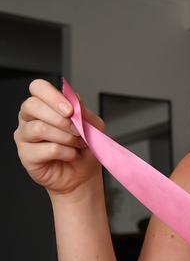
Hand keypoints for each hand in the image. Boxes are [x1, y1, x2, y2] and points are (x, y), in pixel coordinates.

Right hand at [14, 79, 103, 196]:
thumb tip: (74, 101)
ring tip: (77, 143)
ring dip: (66, 137)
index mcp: (44, 105)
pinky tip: (71, 155)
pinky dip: (66, 152)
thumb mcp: (92, 126)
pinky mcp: (26, 155)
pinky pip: (47, 149)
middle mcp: (30, 118)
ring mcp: (25, 136)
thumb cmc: (85, 147)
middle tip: (77, 130)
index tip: (70, 110)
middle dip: (60, 119)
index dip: (53, 96)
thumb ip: (83, 112)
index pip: (38, 88)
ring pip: (39, 128)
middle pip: (32, 105)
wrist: (84, 173)